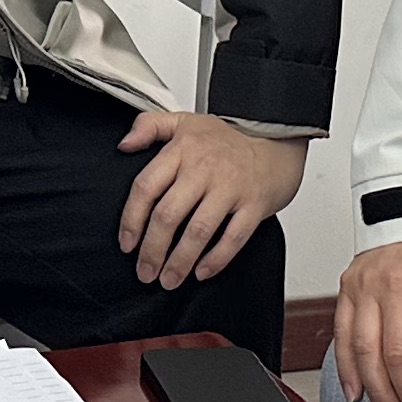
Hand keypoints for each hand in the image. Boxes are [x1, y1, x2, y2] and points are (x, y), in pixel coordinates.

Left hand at [116, 112, 307, 288]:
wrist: (277, 140)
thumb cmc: (227, 139)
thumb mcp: (184, 121)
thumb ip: (148, 127)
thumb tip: (124, 145)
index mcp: (182, 150)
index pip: (146, 187)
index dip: (131, 219)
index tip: (127, 243)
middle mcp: (204, 169)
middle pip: (169, 215)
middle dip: (152, 250)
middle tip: (145, 271)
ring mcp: (231, 188)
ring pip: (199, 230)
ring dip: (180, 261)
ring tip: (169, 279)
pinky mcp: (254, 204)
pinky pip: (233, 237)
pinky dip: (216, 259)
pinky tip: (201, 272)